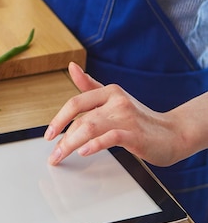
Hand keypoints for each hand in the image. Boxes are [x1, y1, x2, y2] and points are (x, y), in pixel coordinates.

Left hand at [45, 62, 182, 167]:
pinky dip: (95, 144)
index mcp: (109, 91)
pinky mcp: (135, 134)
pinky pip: (110, 137)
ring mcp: (126, 117)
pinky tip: (84, 151)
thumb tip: (71, 67)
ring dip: (71, 143)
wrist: (174, 133)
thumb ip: (90, 85)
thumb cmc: (139, 118)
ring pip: (90, 126)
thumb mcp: (113, 98)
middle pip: (80, 117)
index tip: (49, 134)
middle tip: (54, 153)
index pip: (76, 102)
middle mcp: (116, 101)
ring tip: (61, 155)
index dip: (59, 118)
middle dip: (63, 137)